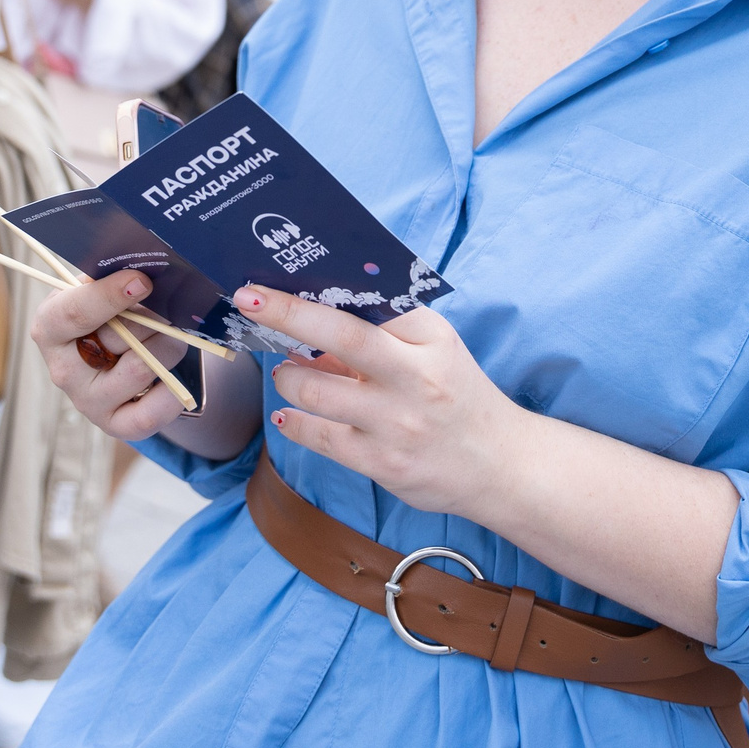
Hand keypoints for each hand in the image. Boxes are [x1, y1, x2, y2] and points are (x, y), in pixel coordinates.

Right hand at [29, 269, 192, 441]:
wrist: (114, 357)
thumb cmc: (106, 313)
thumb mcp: (97, 288)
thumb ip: (110, 280)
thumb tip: (142, 274)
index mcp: (49, 327)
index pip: (74, 312)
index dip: (111, 295)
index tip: (143, 282)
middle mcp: (62, 369)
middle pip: (118, 338)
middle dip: (153, 318)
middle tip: (168, 308)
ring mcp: (86, 402)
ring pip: (142, 368)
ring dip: (169, 345)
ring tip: (174, 335)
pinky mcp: (113, 425)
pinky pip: (150, 413)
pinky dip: (173, 392)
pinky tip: (173, 375)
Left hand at [245, 284, 527, 522]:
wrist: (499, 464)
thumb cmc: (457, 396)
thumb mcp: (437, 350)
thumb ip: (387, 331)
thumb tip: (315, 316)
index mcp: (431, 339)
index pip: (369, 304)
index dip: (318, 294)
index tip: (276, 283)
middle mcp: (417, 377)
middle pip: (342, 336)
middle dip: (288, 314)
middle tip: (249, 300)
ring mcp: (397, 423)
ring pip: (318, 390)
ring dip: (288, 377)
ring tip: (286, 374)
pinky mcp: (382, 463)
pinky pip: (319, 436)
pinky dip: (295, 421)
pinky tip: (289, 414)